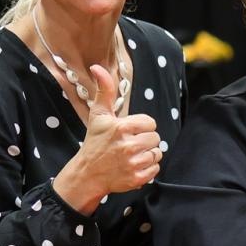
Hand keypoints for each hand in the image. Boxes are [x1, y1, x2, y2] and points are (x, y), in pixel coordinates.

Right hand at [73, 63, 161, 194]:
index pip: (150, 123)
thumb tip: (97, 67)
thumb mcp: (99, 115)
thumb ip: (104, 90)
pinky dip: (148, 168)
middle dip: (145, 140)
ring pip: (158, 153)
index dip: (142, 126)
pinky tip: (134, 165)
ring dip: (148, 154)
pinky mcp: (137, 178)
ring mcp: (133, 163)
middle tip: (130, 144)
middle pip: (156, 138)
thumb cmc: (95, 142)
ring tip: (132, 155)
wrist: (87, 173)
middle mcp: (128, 146)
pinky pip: (156, 169)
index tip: (130, 131)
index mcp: (122, 128)